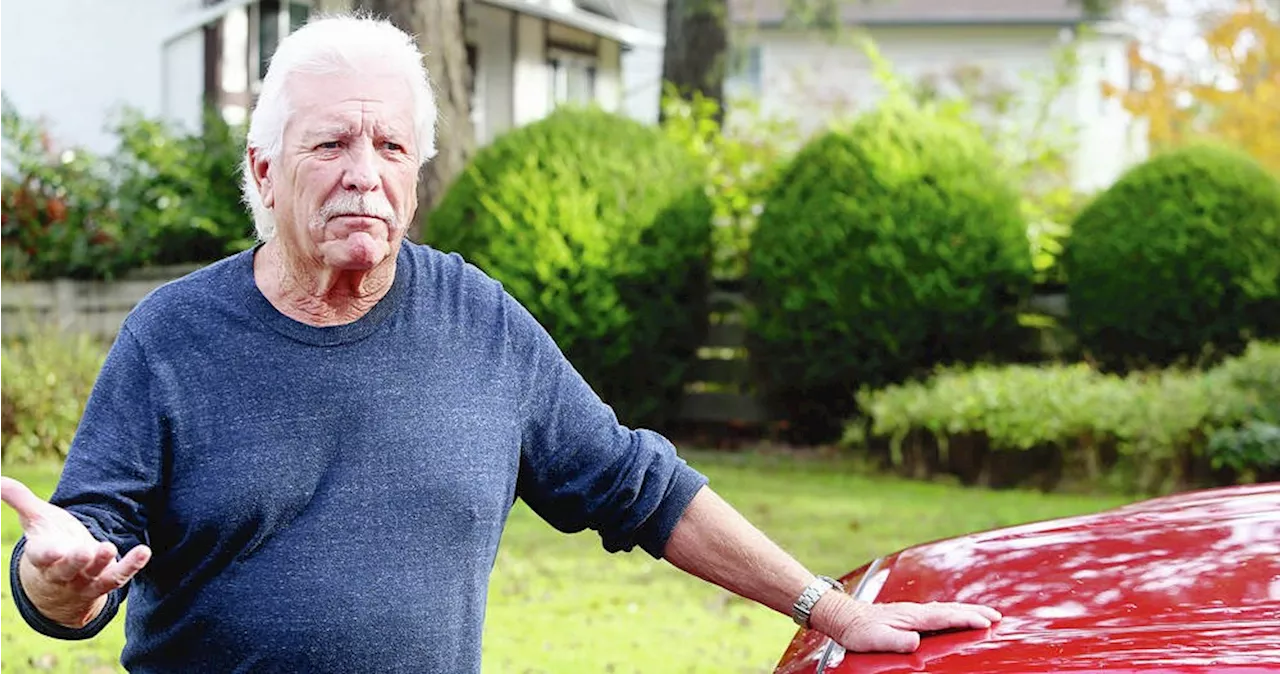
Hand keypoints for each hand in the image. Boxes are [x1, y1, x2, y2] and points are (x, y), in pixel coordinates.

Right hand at [0, 475, 150, 627]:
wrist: (61, 584)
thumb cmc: (49, 542)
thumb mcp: (35, 520)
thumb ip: (20, 499)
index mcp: (43, 557)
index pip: (41, 558)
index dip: (46, 555)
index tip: (51, 551)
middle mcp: (63, 573)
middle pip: (68, 570)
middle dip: (75, 561)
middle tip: (85, 550)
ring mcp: (85, 580)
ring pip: (94, 575)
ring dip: (102, 563)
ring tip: (109, 547)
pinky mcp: (106, 581)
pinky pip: (119, 576)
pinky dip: (131, 565)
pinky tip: (144, 551)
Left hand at [814, 593, 1001, 653]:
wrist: (844, 617)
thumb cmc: (860, 631)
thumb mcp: (876, 639)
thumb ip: (897, 641)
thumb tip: (916, 641)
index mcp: (912, 617)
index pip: (946, 617)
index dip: (967, 619)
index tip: (987, 621)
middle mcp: (915, 611)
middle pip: (951, 609)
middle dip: (975, 612)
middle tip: (997, 616)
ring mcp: (913, 611)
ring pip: (946, 608)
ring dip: (967, 610)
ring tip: (986, 614)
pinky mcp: (910, 615)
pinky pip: (939, 611)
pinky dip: (954, 612)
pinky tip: (957, 615)